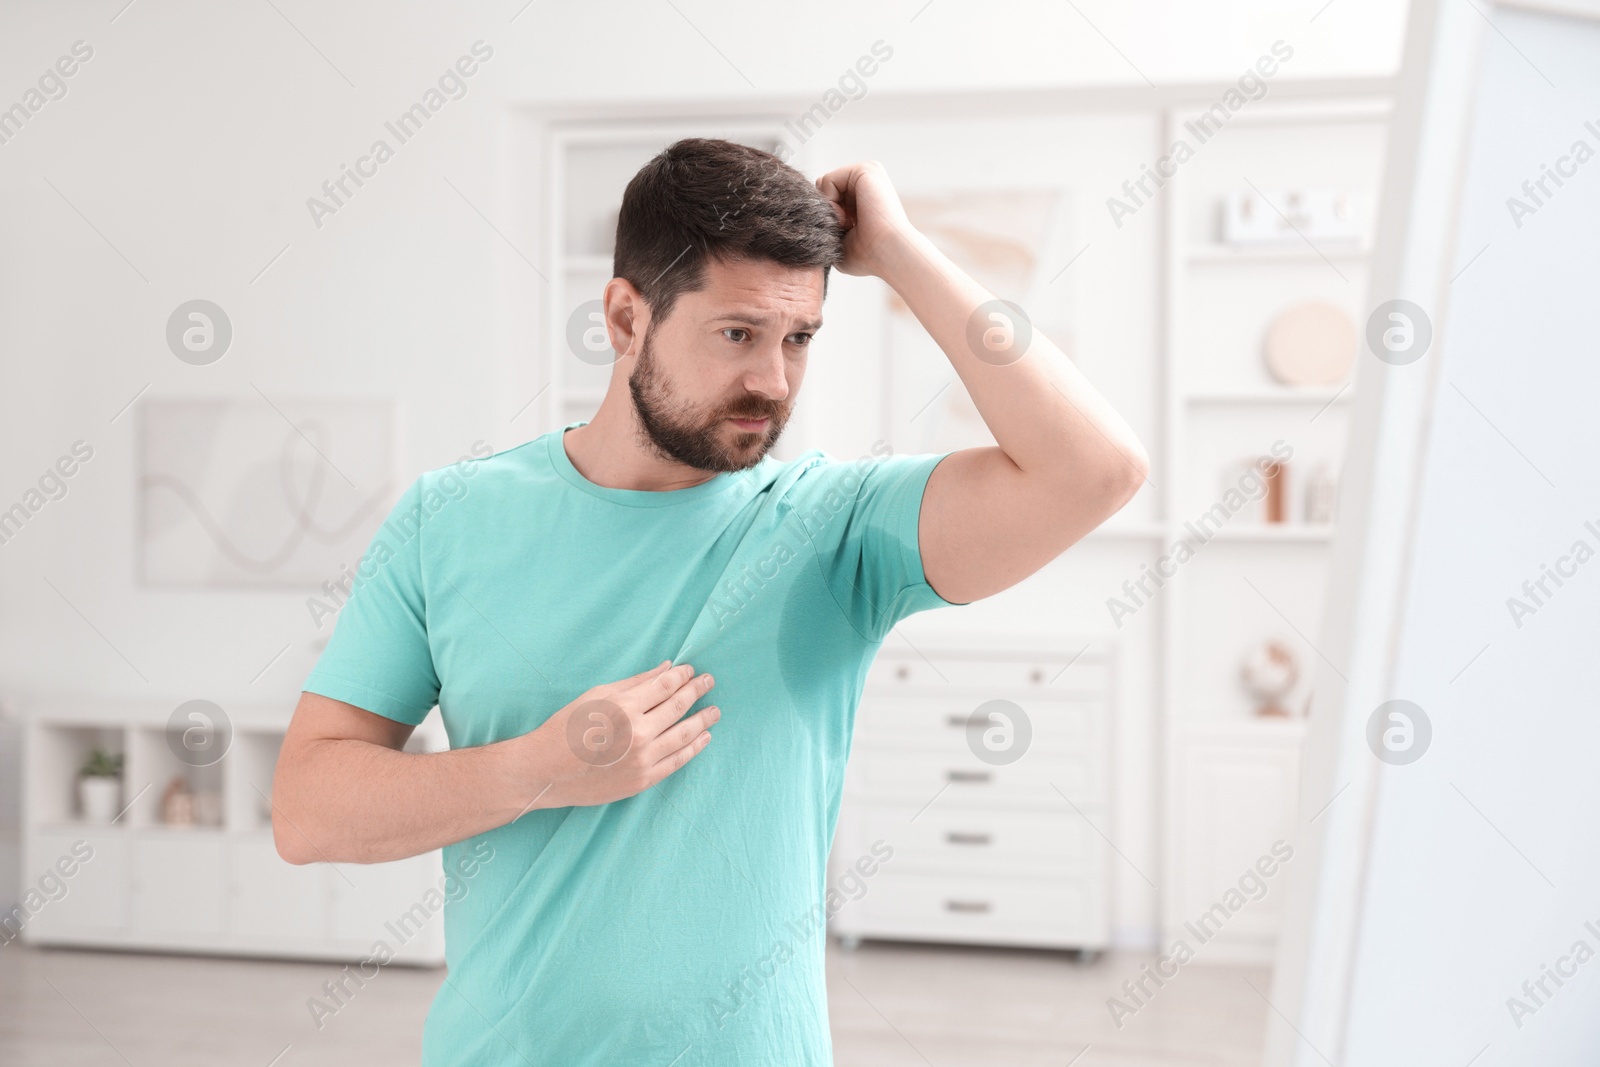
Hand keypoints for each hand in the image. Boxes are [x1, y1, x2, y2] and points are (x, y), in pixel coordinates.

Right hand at [517, 661, 717, 810]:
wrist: (546, 771)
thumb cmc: (566, 728)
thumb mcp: (597, 695)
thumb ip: (635, 682)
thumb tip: (667, 668)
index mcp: (624, 706)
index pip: (666, 685)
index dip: (683, 675)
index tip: (692, 670)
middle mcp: (638, 732)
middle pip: (679, 706)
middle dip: (697, 691)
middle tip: (710, 682)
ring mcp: (643, 758)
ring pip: (685, 734)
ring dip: (704, 720)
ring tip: (715, 711)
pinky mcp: (643, 780)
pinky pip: (677, 761)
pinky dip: (694, 748)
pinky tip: (704, 737)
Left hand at [814, 160, 915, 279]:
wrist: (888, 254)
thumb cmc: (869, 257)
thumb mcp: (840, 241)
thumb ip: (828, 224)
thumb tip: (812, 213)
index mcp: (867, 196)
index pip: (830, 198)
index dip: (829, 220)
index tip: (847, 235)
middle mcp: (869, 182)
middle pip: (825, 191)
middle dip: (827, 213)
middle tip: (846, 230)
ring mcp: (868, 173)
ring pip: (824, 186)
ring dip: (829, 210)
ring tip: (847, 225)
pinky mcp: (864, 170)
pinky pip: (827, 181)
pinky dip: (829, 202)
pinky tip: (845, 217)